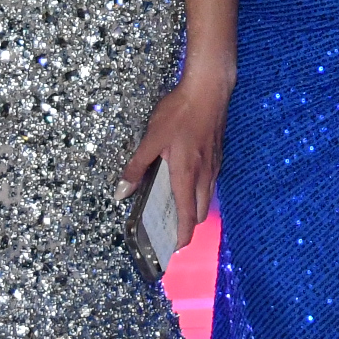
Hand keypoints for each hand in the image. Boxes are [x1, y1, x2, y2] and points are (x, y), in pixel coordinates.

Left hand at [114, 73, 229, 253]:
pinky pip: (210, 183)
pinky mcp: (217, 155)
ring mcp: (214, 165)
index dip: (181, 238)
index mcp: (187, 176)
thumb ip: (136, 166)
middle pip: (199, 213)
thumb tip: (121, 192)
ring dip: (193, 208)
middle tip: (168, 229)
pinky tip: (186, 180)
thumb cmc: (180, 112)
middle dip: (187, 225)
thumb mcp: (152, 138)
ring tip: (175, 207)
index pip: (188, 218)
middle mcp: (204, 175)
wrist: (209, 88)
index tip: (173, 250)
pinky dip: (199, 191)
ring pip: (206, 198)